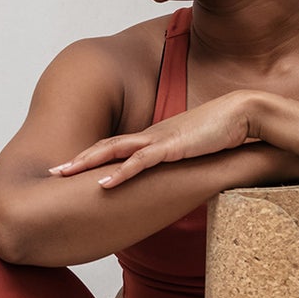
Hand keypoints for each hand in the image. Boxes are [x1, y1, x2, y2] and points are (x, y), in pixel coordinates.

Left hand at [49, 93, 259, 188]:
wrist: (245, 113)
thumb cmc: (226, 132)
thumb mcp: (197, 151)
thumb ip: (183, 163)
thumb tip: (176, 178)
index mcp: (155, 137)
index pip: (117, 147)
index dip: (92, 156)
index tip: (72, 167)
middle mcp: (151, 135)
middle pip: (106, 146)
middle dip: (77, 159)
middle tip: (53, 171)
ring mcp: (160, 140)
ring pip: (114, 151)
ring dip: (86, 163)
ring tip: (62, 173)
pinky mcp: (172, 148)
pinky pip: (140, 162)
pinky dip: (119, 173)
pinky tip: (102, 183)